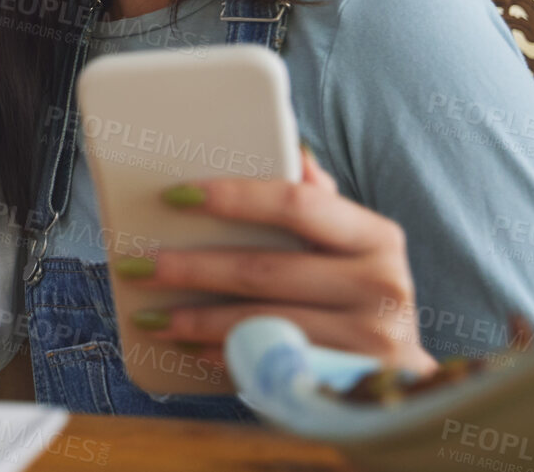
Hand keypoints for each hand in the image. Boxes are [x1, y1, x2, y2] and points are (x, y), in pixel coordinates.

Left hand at [122, 150, 437, 375]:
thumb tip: (293, 148)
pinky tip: (189, 349)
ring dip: (195, 319)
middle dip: (191, 268)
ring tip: (150, 317)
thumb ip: (319, 204)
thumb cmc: (355, 302)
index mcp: (376, 237)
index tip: (174, 194)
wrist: (397, 384)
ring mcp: (371, 340)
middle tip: (136, 266)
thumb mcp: (350, 250)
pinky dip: (223, 356)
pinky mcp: (349, 383)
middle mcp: (382, 285)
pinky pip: (270, 364)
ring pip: (260, 321)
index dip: (234, 196)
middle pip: (265, 268)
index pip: (296, 203)